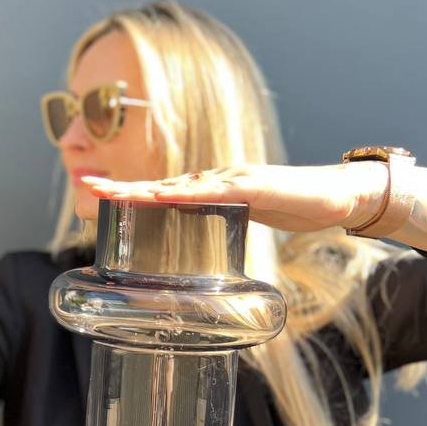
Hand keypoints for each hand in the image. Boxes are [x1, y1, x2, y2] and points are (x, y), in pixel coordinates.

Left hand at [81, 161, 388, 233]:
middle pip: (161, 186)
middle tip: (88, 190)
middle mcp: (216, 180)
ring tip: (113, 193)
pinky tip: (166, 196)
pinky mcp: (254, 185)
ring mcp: (233, 179)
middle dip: (123, 189)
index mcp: (211, 192)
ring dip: (145, 190)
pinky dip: (188, 194)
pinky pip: (215, 191)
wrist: (338, 195)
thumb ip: (223, 228)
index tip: (97, 198)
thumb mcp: (249, 223)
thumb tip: (200, 246)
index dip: (130, 196)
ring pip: (180, 185)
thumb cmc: (295, 208)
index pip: (164, 194)